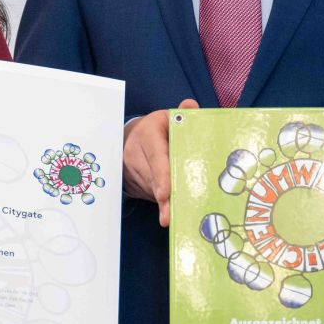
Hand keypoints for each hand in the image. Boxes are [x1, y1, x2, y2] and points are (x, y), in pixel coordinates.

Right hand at [123, 98, 197, 226]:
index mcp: (147, 135)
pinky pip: (148, 194)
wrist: (131, 138)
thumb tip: (191, 106)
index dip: (160, 176)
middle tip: (171, 217)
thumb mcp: (168, 118)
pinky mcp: (133, 183)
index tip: (164, 194)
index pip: (155, 157)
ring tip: (175, 218)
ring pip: (150, 190)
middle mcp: (135, 154)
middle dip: (163, 200)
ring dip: (164, 203)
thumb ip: (183, 115)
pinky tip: (172, 212)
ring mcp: (132, 170)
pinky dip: (161, 203)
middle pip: (152, 179)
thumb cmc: (157, 129)